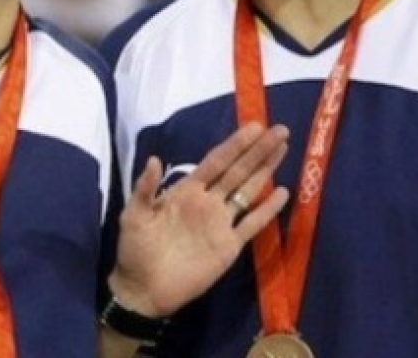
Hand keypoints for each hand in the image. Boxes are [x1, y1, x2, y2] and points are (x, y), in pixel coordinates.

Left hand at [109, 123, 289, 317]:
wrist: (144, 290)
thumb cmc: (135, 250)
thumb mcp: (134, 216)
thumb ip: (145, 188)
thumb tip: (154, 158)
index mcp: (186, 191)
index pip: (216, 162)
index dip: (235, 144)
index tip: (255, 126)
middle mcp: (208, 202)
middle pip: (238, 171)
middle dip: (258, 151)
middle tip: (280, 130)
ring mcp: (221, 223)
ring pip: (249, 191)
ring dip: (266, 171)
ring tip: (284, 149)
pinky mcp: (229, 246)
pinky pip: (253, 224)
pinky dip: (268, 210)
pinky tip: (282, 193)